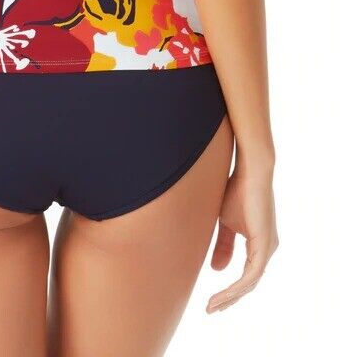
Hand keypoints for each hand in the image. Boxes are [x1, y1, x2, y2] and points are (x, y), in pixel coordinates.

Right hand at [207, 163, 277, 311]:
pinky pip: (251, 276)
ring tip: (212, 305)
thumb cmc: (236, 191)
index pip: (246, 275)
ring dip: (230, 296)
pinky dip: (235, 287)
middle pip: (249, 283)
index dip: (230, 289)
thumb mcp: (225, 223)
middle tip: (211, 310)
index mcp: (260, 243)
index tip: (212, 300)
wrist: (249, 171)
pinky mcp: (265, 245)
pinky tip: (221, 294)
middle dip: (229, 298)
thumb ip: (223, 245)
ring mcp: (268, 248)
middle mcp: (267, 248)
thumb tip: (217, 270)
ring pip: (250, 283)